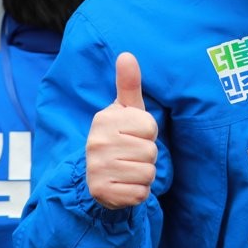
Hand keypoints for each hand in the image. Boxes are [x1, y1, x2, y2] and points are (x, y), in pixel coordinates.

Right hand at [86, 52, 158, 209]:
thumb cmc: (121, 137)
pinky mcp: (102, 192)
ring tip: (128, 169)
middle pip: (150, 151)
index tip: (134, 135)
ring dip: (144, 174)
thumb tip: (126, 54)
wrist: (97, 176)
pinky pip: (140, 193)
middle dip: (147, 156)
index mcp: (105, 120)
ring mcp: (97, 169)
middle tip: (130, 155)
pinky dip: (138, 192)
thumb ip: (129, 84)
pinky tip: (124, 185)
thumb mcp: (126, 110)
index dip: (149, 134)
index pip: (150, 128)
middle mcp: (96, 143)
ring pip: (147, 173)